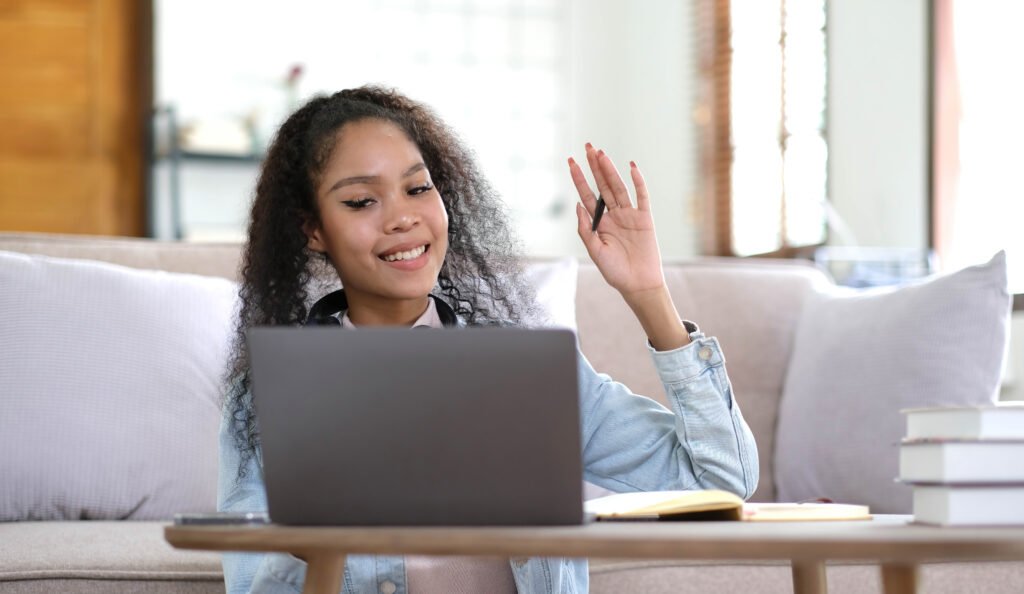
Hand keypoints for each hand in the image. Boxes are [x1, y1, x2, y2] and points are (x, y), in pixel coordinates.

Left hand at [568, 144, 665, 298]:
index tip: (571, 161)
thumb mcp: (595, 251)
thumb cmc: (615, 272)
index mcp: (599, 222)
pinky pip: (641, 197)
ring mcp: (629, 215)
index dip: (579, 178)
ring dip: (610, 170)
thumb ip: (585, 229)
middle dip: (594, 166)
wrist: (638, 284)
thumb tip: (577, 205)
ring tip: (602, 154)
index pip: (586, 194)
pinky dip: (638, 182)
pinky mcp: (645, 218)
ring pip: (618, 187)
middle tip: (588, 146)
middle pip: (602, 185)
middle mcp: (613, 215)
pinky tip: (631, 167)